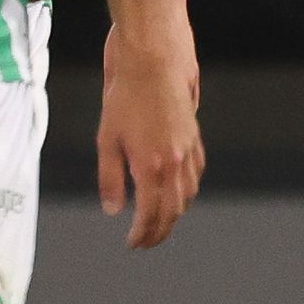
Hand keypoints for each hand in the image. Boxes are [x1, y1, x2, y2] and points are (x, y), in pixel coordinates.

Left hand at [97, 27, 203, 247]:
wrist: (153, 60)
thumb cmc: (125, 95)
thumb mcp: (107, 139)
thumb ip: (110, 178)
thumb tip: (113, 209)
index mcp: (151, 167)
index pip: (150, 215)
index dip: (142, 234)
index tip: (133, 243)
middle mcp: (175, 163)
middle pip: (173, 211)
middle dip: (160, 231)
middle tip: (146, 241)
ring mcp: (188, 150)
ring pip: (188, 194)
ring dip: (175, 213)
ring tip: (160, 220)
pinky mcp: (194, 136)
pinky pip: (196, 172)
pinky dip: (188, 188)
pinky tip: (178, 190)